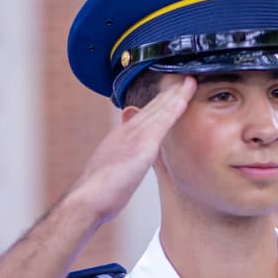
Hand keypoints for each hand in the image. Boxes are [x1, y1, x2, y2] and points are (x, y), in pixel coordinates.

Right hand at [69, 74, 195, 224]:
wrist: (88, 198)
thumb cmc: (99, 193)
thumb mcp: (112, 171)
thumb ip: (121, 162)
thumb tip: (125, 162)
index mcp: (121, 137)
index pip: (144, 115)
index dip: (159, 103)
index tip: (172, 94)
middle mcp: (128, 131)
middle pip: (153, 107)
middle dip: (170, 92)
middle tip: (185, 78)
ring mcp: (135, 135)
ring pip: (160, 108)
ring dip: (176, 93)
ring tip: (190, 80)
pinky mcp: (143, 144)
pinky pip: (164, 120)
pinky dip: (175, 105)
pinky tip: (185, 96)